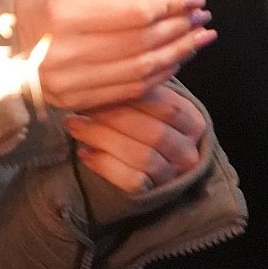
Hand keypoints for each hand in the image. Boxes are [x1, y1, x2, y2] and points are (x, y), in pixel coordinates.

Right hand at [14, 0, 215, 109]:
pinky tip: (174, 60)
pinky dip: (158, 75)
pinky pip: (130, 90)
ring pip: (141, 70)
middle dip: (180, 27)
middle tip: (203, 16)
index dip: (171, 4)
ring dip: (177, 53)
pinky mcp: (76, 101)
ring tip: (198, 37)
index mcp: (64, 16)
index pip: (135, 13)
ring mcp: (71, 82)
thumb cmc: (38, 7)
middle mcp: (67, 52)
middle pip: (142, 42)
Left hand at [64, 86, 206, 193]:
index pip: (167, 107)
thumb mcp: (147, 104)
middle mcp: (189, 152)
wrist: (147, 166)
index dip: (133, 96)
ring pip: (141, 157)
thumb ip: (135, 90)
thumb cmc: (141, 123)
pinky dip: (104, 165)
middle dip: (112, 117)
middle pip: (153, 133)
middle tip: (79, 106)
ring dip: (102, 138)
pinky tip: (84, 152)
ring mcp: (172, 176)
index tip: (100, 87)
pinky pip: (130, 181)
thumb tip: (104, 74)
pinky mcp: (152, 194)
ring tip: (74, 124)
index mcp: (193, 123)